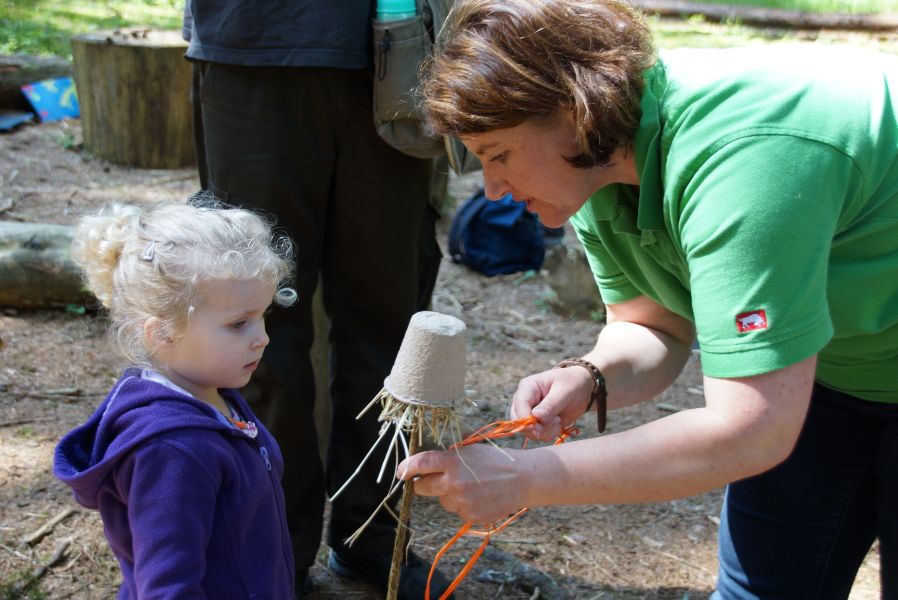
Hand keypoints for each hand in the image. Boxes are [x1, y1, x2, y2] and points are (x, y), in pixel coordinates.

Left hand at [397, 445, 528, 523]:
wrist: (523, 479)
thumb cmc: (497, 459)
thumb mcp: (471, 449)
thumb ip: (449, 455)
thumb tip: (427, 462)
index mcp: (452, 462)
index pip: (420, 464)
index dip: (407, 468)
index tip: (402, 472)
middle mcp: (453, 483)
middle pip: (422, 488)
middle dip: (422, 484)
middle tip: (431, 480)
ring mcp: (461, 502)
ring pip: (443, 501)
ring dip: (450, 494)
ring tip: (473, 486)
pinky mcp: (471, 517)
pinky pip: (458, 512)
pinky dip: (464, 506)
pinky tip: (480, 496)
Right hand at [510, 366, 593, 441]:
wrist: (581, 389)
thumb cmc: (572, 384)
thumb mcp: (565, 392)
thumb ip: (550, 405)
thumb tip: (536, 417)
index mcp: (528, 387)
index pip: (519, 405)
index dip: (525, 419)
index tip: (537, 429)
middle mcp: (525, 400)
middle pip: (518, 420)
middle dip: (535, 428)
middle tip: (555, 423)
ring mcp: (529, 412)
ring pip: (527, 431)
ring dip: (545, 431)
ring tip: (558, 419)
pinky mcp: (536, 423)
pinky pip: (537, 435)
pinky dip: (549, 433)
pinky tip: (557, 423)